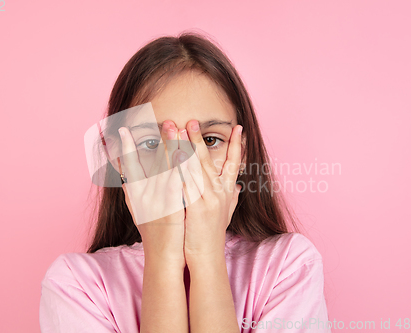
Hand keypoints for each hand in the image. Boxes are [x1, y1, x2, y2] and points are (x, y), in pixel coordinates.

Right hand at [116, 121, 185, 265]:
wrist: (164, 257)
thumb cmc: (153, 234)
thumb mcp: (137, 212)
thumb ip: (130, 192)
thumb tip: (122, 176)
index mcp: (135, 196)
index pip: (127, 167)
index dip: (123, 149)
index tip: (119, 131)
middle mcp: (143, 196)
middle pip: (145, 162)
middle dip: (150, 140)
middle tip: (151, 120)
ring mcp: (158, 201)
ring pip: (163, 167)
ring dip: (168, 144)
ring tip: (171, 125)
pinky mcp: (173, 206)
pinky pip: (177, 181)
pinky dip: (180, 165)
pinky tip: (184, 151)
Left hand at [178, 120, 242, 263]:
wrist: (206, 257)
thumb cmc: (212, 236)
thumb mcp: (226, 214)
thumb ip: (232, 198)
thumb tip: (238, 186)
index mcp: (227, 192)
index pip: (234, 164)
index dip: (237, 146)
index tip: (239, 128)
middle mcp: (220, 192)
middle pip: (209, 160)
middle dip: (200, 139)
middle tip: (193, 120)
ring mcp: (208, 199)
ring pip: (195, 167)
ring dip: (186, 146)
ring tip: (179, 129)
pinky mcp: (196, 207)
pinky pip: (185, 182)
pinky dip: (178, 167)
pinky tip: (171, 155)